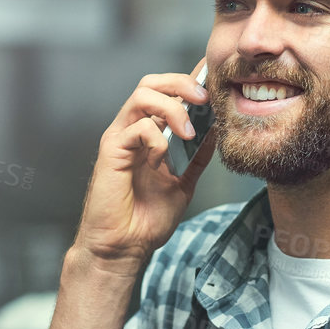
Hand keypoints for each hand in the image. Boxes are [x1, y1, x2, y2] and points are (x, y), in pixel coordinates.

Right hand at [74, 59, 217, 273]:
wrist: (125, 246)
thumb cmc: (147, 219)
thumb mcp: (184, 182)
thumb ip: (197, 156)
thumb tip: (217, 129)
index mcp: (150, 134)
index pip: (167, 93)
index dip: (190, 82)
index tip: (215, 84)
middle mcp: (133, 129)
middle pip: (152, 82)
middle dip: (182, 83)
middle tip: (204, 99)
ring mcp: (121, 137)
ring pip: (143, 94)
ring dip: (172, 107)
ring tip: (189, 132)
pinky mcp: (111, 150)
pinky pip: (137, 127)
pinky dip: (157, 139)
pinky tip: (161, 162)